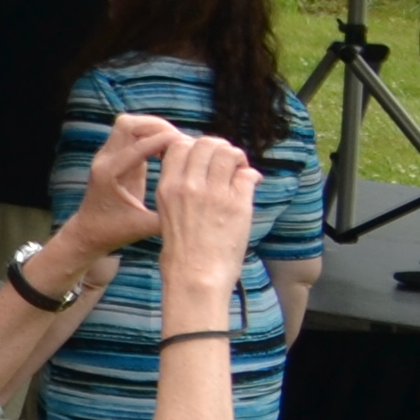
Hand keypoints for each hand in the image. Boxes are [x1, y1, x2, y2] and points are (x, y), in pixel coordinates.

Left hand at [52, 112, 184, 272]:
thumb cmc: (114, 232)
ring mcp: (107, 156)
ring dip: (154, 129)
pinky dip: (151, 135)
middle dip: (158, 128)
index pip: (137, 146)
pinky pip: (131, 134)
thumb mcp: (142, 228)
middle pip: (128, 124)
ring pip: (128, 125)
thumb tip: (198, 212)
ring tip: (178, 145)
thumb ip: (167, 219)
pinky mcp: (114, 156)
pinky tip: (168, 151)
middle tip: (183, 142)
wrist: (89, 232)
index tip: (189, 144)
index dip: (164, 141)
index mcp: (109, 174)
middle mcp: (104, 160)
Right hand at [153, 127, 259, 299]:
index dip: (194, 145)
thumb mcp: (167, 213)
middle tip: (226, 161)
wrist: (195, 274)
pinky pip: (247, 175)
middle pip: (206, 144)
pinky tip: (251, 183)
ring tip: (239, 169)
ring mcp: (214, 193)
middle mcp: (188, 185)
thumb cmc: (181, 250)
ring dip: (237, 157)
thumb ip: (179, 188)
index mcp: (167, 187)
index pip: (179, 145)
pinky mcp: (237, 204)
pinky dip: (252, 175)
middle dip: (219, 147)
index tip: (203, 158)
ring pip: (228, 153)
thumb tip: (199, 170)